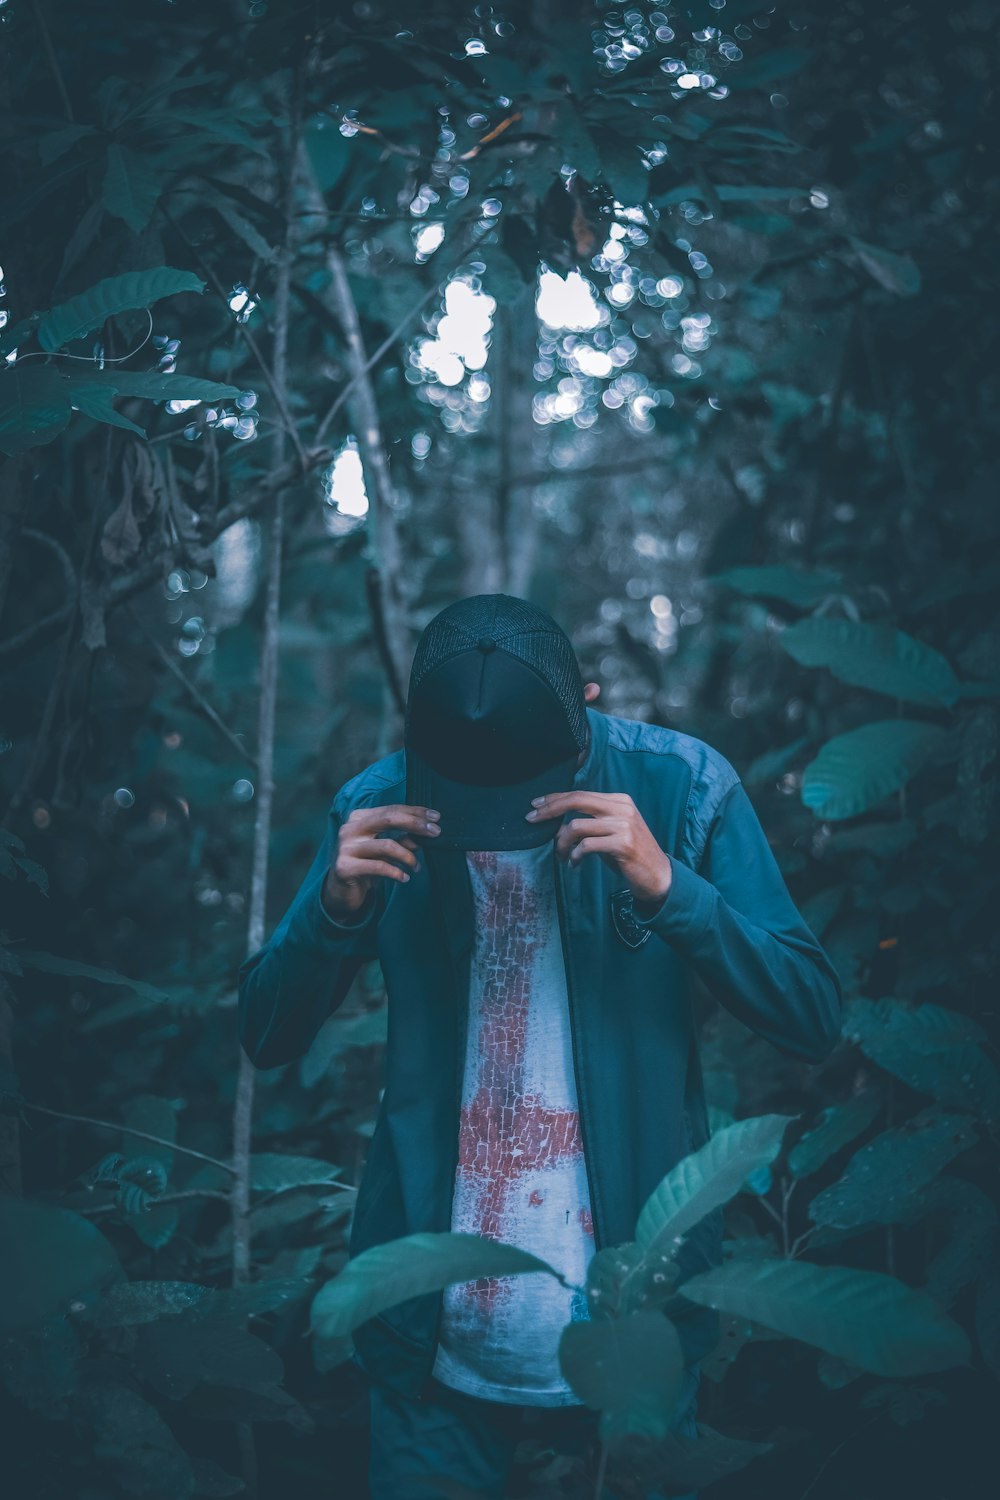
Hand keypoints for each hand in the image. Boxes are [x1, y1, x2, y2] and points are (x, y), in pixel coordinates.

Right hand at [322, 803, 440, 918]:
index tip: (436, 817)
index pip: (391, 809)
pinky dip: (396, 872)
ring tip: (416, 867)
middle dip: (415, 824)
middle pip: (388, 819)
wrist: (341, 893)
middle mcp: (349, 829)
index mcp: (359, 818)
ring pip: (387, 845)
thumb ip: (404, 841)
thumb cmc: (366, 867)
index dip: (415, 812)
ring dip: (408, 857)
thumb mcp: (387, 852)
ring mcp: (345, 847)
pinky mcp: (344, 867)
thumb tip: (425, 834)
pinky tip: (404, 878)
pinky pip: (378, 867)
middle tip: (435, 832)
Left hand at [525, 791, 671, 910]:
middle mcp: (622, 808)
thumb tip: (557, 824)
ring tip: (561, 856)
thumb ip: (591, 821)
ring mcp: (623, 825)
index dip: (555, 798)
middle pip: (576, 800)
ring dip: (561, 844)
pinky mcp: (623, 844)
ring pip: (576, 826)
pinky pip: (586, 846)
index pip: (580, 794)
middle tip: (531, 820)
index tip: (535, 805)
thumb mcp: (612, 831)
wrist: (658, 876)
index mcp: (619, 800)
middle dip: (549, 810)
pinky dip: (574, 856)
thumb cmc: (630, 855)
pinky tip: (574, 864)